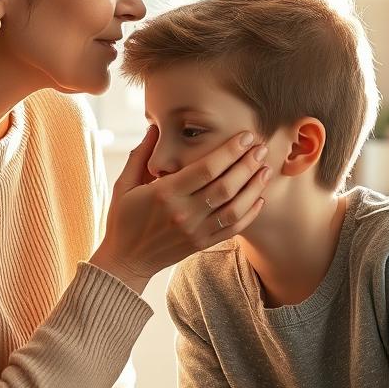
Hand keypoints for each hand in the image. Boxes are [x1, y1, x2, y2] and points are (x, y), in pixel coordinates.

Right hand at [91, 127, 269, 292]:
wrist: (126, 261)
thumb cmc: (123, 219)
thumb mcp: (124, 184)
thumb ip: (141, 155)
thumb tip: (155, 127)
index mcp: (164, 194)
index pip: (205, 168)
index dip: (229, 151)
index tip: (244, 136)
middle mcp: (183, 213)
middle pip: (225, 186)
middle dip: (247, 164)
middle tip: (261, 147)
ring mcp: (195, 231)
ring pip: (234, 208)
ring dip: (254, 187)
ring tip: (265, 170)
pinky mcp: (202, 244)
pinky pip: (233, 229)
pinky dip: (249, 213)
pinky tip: (259, 198)